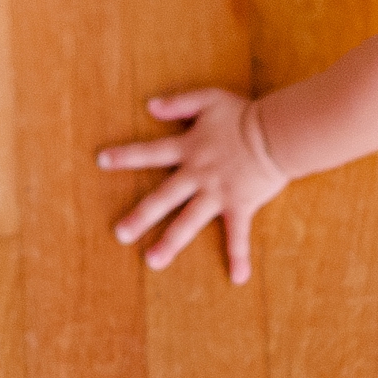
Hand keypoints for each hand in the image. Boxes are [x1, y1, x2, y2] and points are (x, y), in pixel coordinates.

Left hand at [96, 89, 289, 282]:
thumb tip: (149, 106)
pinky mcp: (240, 206)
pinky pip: (238, 235)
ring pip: (189, 222)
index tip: (101, 161)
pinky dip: (239, 256)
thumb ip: (179, 103)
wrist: (276, 133)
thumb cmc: (244, 115)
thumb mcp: (208, 99)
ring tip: (152, 261)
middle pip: (163, 198)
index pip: (150, 153)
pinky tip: (237, 278)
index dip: (125, 156)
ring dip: (170, 242)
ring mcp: (218, 194)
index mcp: (188, 149)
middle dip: (140, 216)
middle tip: (120, 234)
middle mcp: (197, 175)